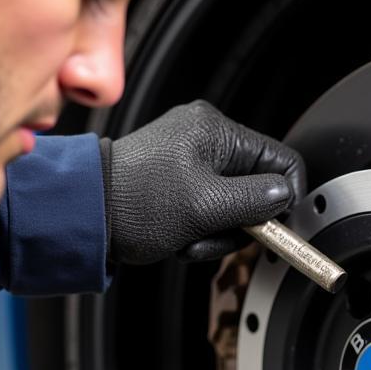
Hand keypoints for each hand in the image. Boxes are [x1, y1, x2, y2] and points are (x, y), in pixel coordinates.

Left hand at [100, 100, 306, 264]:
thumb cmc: (134, 204)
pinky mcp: (176, 176)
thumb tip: (285, 196)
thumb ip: (256, 200)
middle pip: (257, 186)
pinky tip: (179, 236)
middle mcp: (205, 134)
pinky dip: (199, 228)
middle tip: (213, 237)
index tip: (276, 227)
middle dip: (239, 222)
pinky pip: (209, 207)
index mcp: (216, 130)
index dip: (287, 198)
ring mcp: (189, 155)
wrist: (83, 214)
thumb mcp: (207, 207)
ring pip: (233, 203)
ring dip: (217, 231)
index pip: (281, 160)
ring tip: (188, 239)